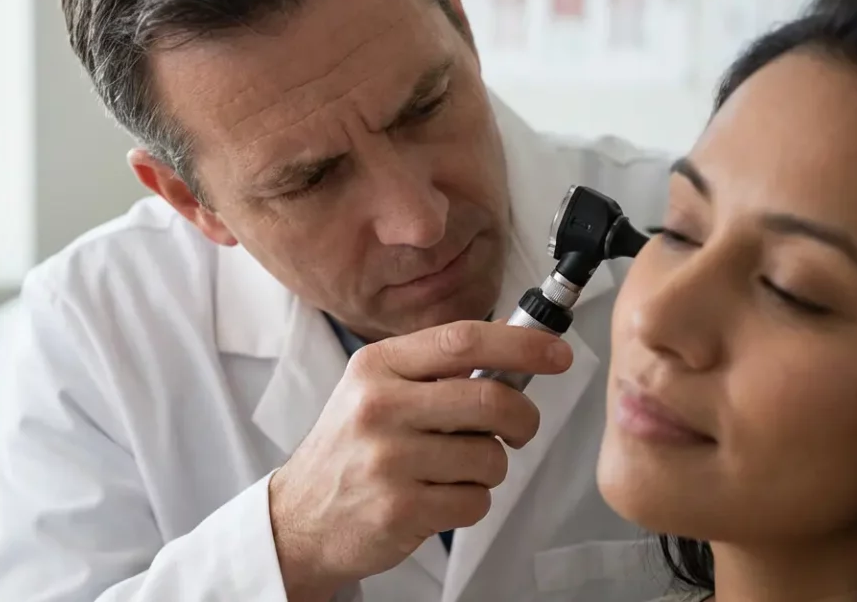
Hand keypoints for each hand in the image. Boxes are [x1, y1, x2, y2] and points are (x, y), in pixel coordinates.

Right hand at [268, 320, 574, 600]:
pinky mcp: (400, 509)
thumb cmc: (350, 450)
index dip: (521, 344)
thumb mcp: (374, 390)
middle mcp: (379, 406)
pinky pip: (475, 502)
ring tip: (451, 472)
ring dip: (488, 470)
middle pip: (491, 400)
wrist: (299, 517)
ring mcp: (388, 459)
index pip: (463, 340)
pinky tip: (435, 500)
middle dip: (523, 419)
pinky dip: (469, 504)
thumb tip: (515, 357)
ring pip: (490, 458)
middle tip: (518, 431)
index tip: (557, 353)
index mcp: (377, 366)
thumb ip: (434, 372)